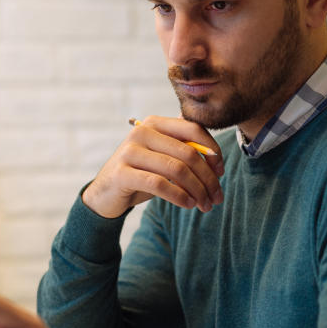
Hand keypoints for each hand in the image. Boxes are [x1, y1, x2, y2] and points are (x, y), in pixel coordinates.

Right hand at [82, 116, 223, 218]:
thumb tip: (216, 159)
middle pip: (188, 153)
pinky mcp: (122, 174)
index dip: (213, 150)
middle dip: (208, 178)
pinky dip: (179, 196)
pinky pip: (159, 184)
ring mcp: (129, 152)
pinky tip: (188, 204)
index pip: (193, 129)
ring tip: (205, 205)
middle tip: (217, 197)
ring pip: (177, 170)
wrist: (105, 194)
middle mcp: (141, 132)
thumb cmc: (141, 175)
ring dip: (197, 190)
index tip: (221, 172)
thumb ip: (184, 152)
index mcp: (154, 123)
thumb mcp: (163, 159)